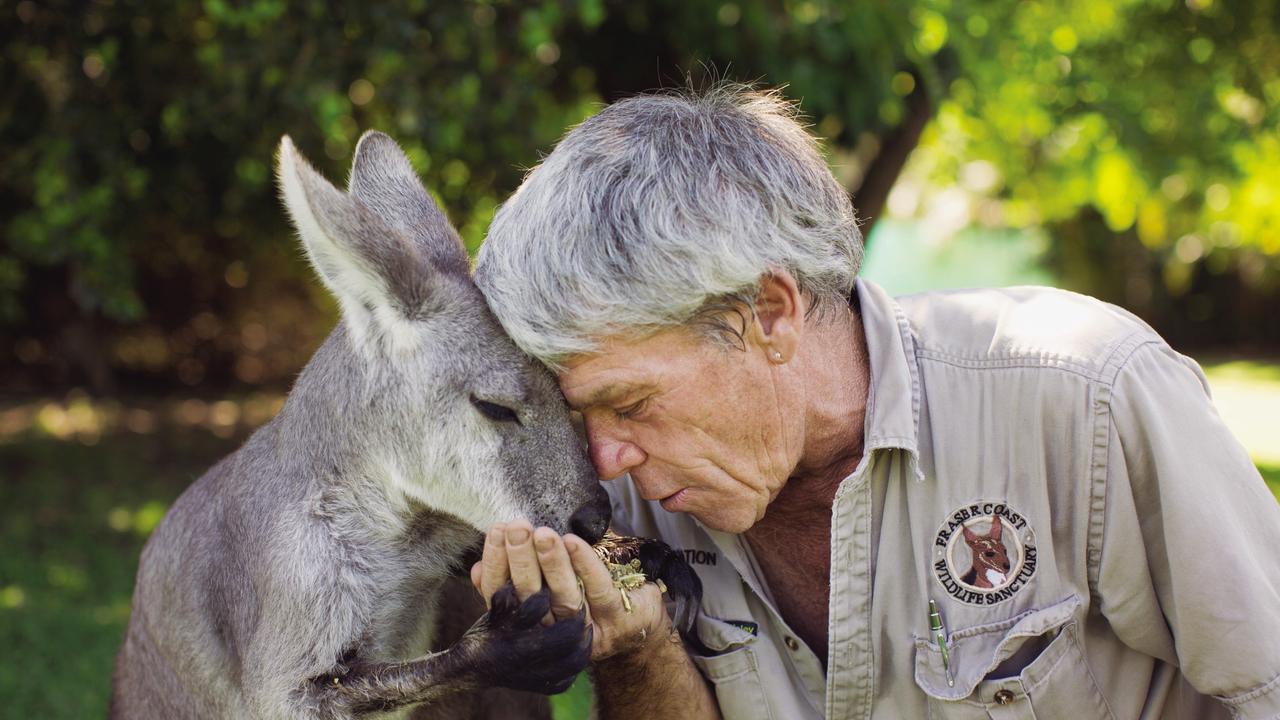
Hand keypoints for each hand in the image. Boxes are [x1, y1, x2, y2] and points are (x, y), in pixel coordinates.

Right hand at [471, 521, 671, 661]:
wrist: (641, 626)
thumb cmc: (587, 595)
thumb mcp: (549, 587)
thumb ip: (517, 579)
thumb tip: (476, 568)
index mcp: (531, 624)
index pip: (504, 597)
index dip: (496, 565)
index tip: (495, 532)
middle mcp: (554, 633)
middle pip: (529, 597)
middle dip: (520, 560)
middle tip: (515, 527)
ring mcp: (587, 629)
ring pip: (563, 596)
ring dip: (551, 563)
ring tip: (542, 533)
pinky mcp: (616, 618)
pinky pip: (597, 589)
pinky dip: (584, 565)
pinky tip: (573, 541)